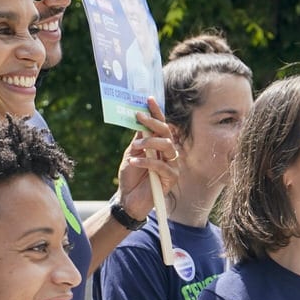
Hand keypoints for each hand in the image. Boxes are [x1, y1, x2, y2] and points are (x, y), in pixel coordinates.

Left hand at [115, 100, 181, 222]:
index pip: (161, 125)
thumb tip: (141, 119)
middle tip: (140, 117)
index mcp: (159, 146)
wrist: (128, 200)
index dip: (156, 112)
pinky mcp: (171, 179)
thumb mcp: (132, 153)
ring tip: (135, 148)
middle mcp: (168, 153)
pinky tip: (134, 162)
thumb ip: (139, 138)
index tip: (148, 99)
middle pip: (166, 132)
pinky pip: (162, 165)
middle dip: (153, 123)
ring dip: (149, 143)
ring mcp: (172, 165)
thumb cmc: (130, 177)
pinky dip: (146, 162)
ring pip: (167, 146)